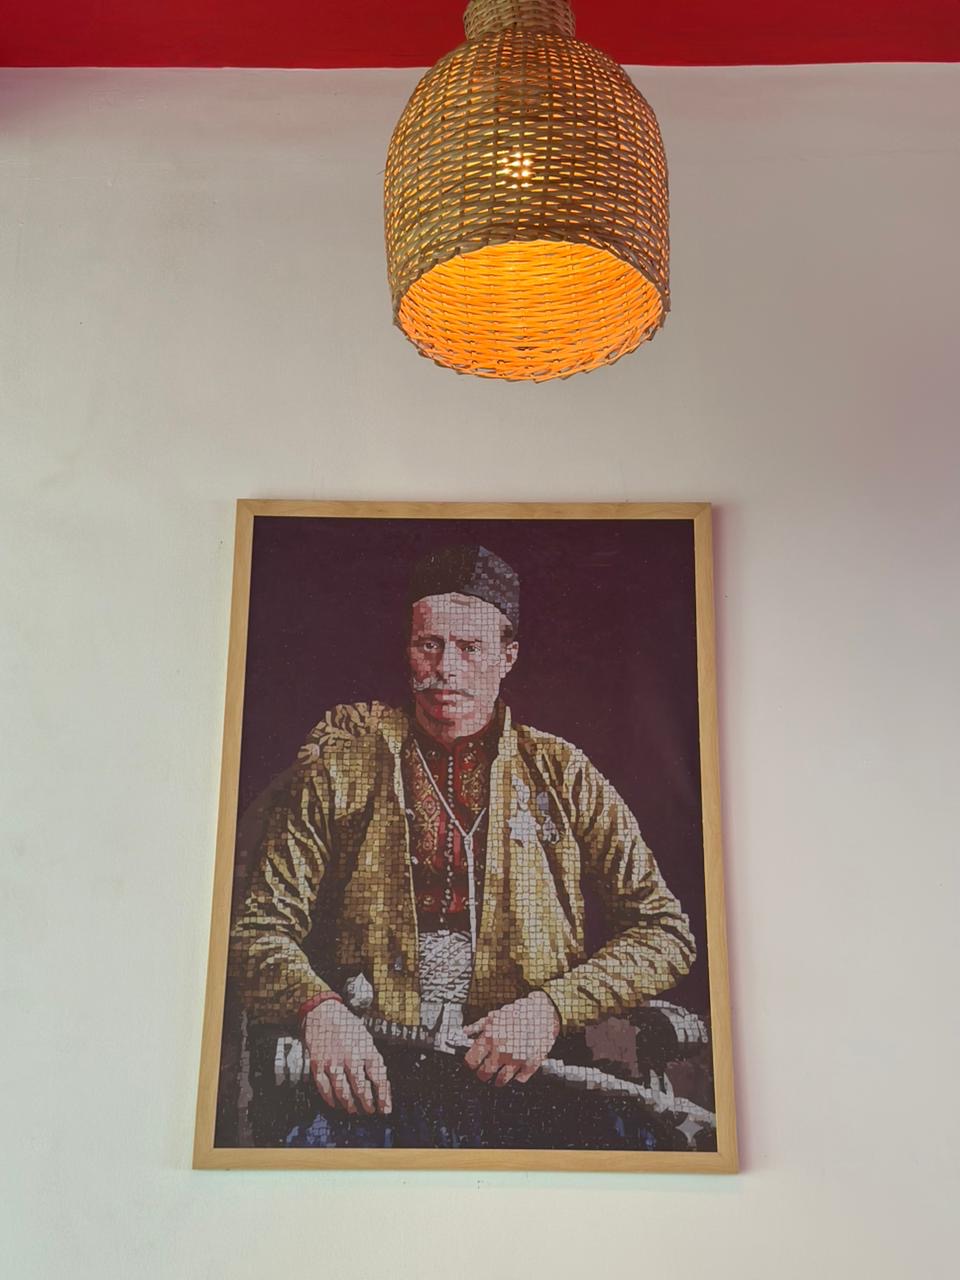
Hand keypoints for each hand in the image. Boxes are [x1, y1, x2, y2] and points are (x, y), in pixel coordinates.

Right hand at [302, 1001, 391, 1115]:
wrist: (323, 1012)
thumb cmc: (347, 1026)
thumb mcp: (366, 1038)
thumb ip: (373, 1059)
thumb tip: (382, 1084)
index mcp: (366, 1049)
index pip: (379, 1078)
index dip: (383, 1097)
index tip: (386, 1109)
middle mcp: (350, 1057)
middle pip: (361, 1089)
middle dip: (367, 1104)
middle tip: (370, 1111)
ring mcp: (333, 1062)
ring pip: (343, 1092)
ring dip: (350, 1106)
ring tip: (354, 1111)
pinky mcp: (317, 1065)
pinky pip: (324, 1089)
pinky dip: (331, 1100)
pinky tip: (336, 1104)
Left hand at [463, 991, 559, 1086]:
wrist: (544, 1012)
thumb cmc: (519, 1012)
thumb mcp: (495, 1015)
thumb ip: (478, 1025)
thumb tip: (465, 1032)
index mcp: (490, 1038)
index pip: (471, 1060)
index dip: (471, 1064)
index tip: (473, 1064)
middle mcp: (501, 1051)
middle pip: (484, 1074)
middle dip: (483, 1074)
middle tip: (485, 1072)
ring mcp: (516, 1059)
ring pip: (500, 1081)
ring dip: (498, 1080)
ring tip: (499, 1077)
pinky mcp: (531, 1064)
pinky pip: (520, 1079)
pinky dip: (518, 1077)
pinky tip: (517, 1072)